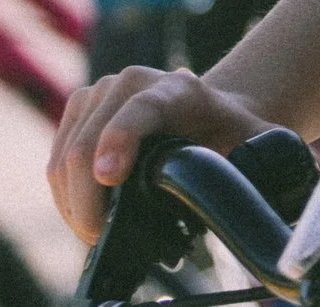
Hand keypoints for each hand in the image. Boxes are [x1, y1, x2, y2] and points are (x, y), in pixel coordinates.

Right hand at [47, 67, 275, 243]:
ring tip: (94, 233)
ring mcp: (102, 92)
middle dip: (86, 198)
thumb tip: (265, 216)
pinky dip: (63, 194)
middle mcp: (135, 81)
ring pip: (64, 154)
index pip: (141, 109)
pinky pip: (55, 157)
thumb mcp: (259, 146)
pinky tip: (82, 216)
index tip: (109, 176)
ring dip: (71, 202)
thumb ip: (264, 167)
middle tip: (100, 238)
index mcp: (180, 90)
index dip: (120, 139)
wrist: (220, 113)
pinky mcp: (80, 108)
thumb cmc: (239, 135)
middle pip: (89, 140)